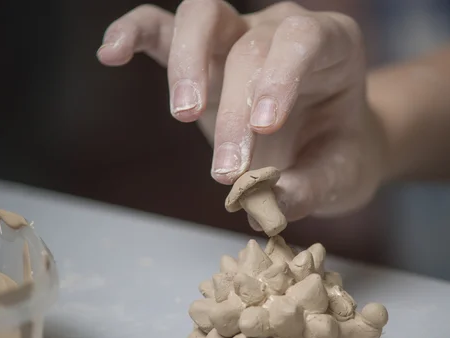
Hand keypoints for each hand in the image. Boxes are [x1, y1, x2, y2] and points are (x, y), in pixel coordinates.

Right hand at [97, 1, 387, 225]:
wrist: (327, 146)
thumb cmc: (337, 153)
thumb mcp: (338, 175)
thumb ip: (309, 188)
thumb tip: (265, 206)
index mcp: (331, 46)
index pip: (301, 39)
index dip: (279, 77)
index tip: (264, 126)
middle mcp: (281, 30)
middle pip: (249, 46)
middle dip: (233, 111)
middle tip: (227, 170)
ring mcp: (238, 36)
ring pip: (202, 17)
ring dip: (186, 64)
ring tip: (182, 115)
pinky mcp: (202, 56)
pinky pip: (162, 28)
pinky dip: (134, 35)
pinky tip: (110, 55)